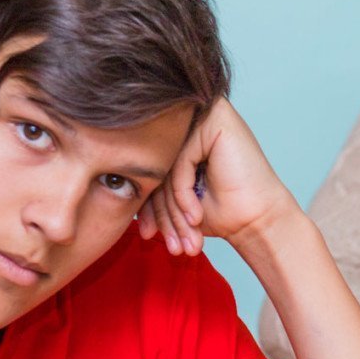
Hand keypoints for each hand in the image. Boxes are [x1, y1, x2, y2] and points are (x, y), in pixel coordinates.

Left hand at [137, 98, 295, 256]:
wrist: (258, 220)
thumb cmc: (221, 211)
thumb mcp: (172, 198)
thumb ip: (146, 184)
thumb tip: (100, 185)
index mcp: (180, 130)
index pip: (148, 164)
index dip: (146, 204)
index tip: (148, 235)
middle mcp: (190, 115)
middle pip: (155, 164)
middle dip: (161, 212)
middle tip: (169, 245)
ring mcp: (203, 113)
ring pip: (165, 163)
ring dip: (172, 210)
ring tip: (183, 240)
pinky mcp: (215, 119)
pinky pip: (180, 160)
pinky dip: (183, 194)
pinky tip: (196, 216)